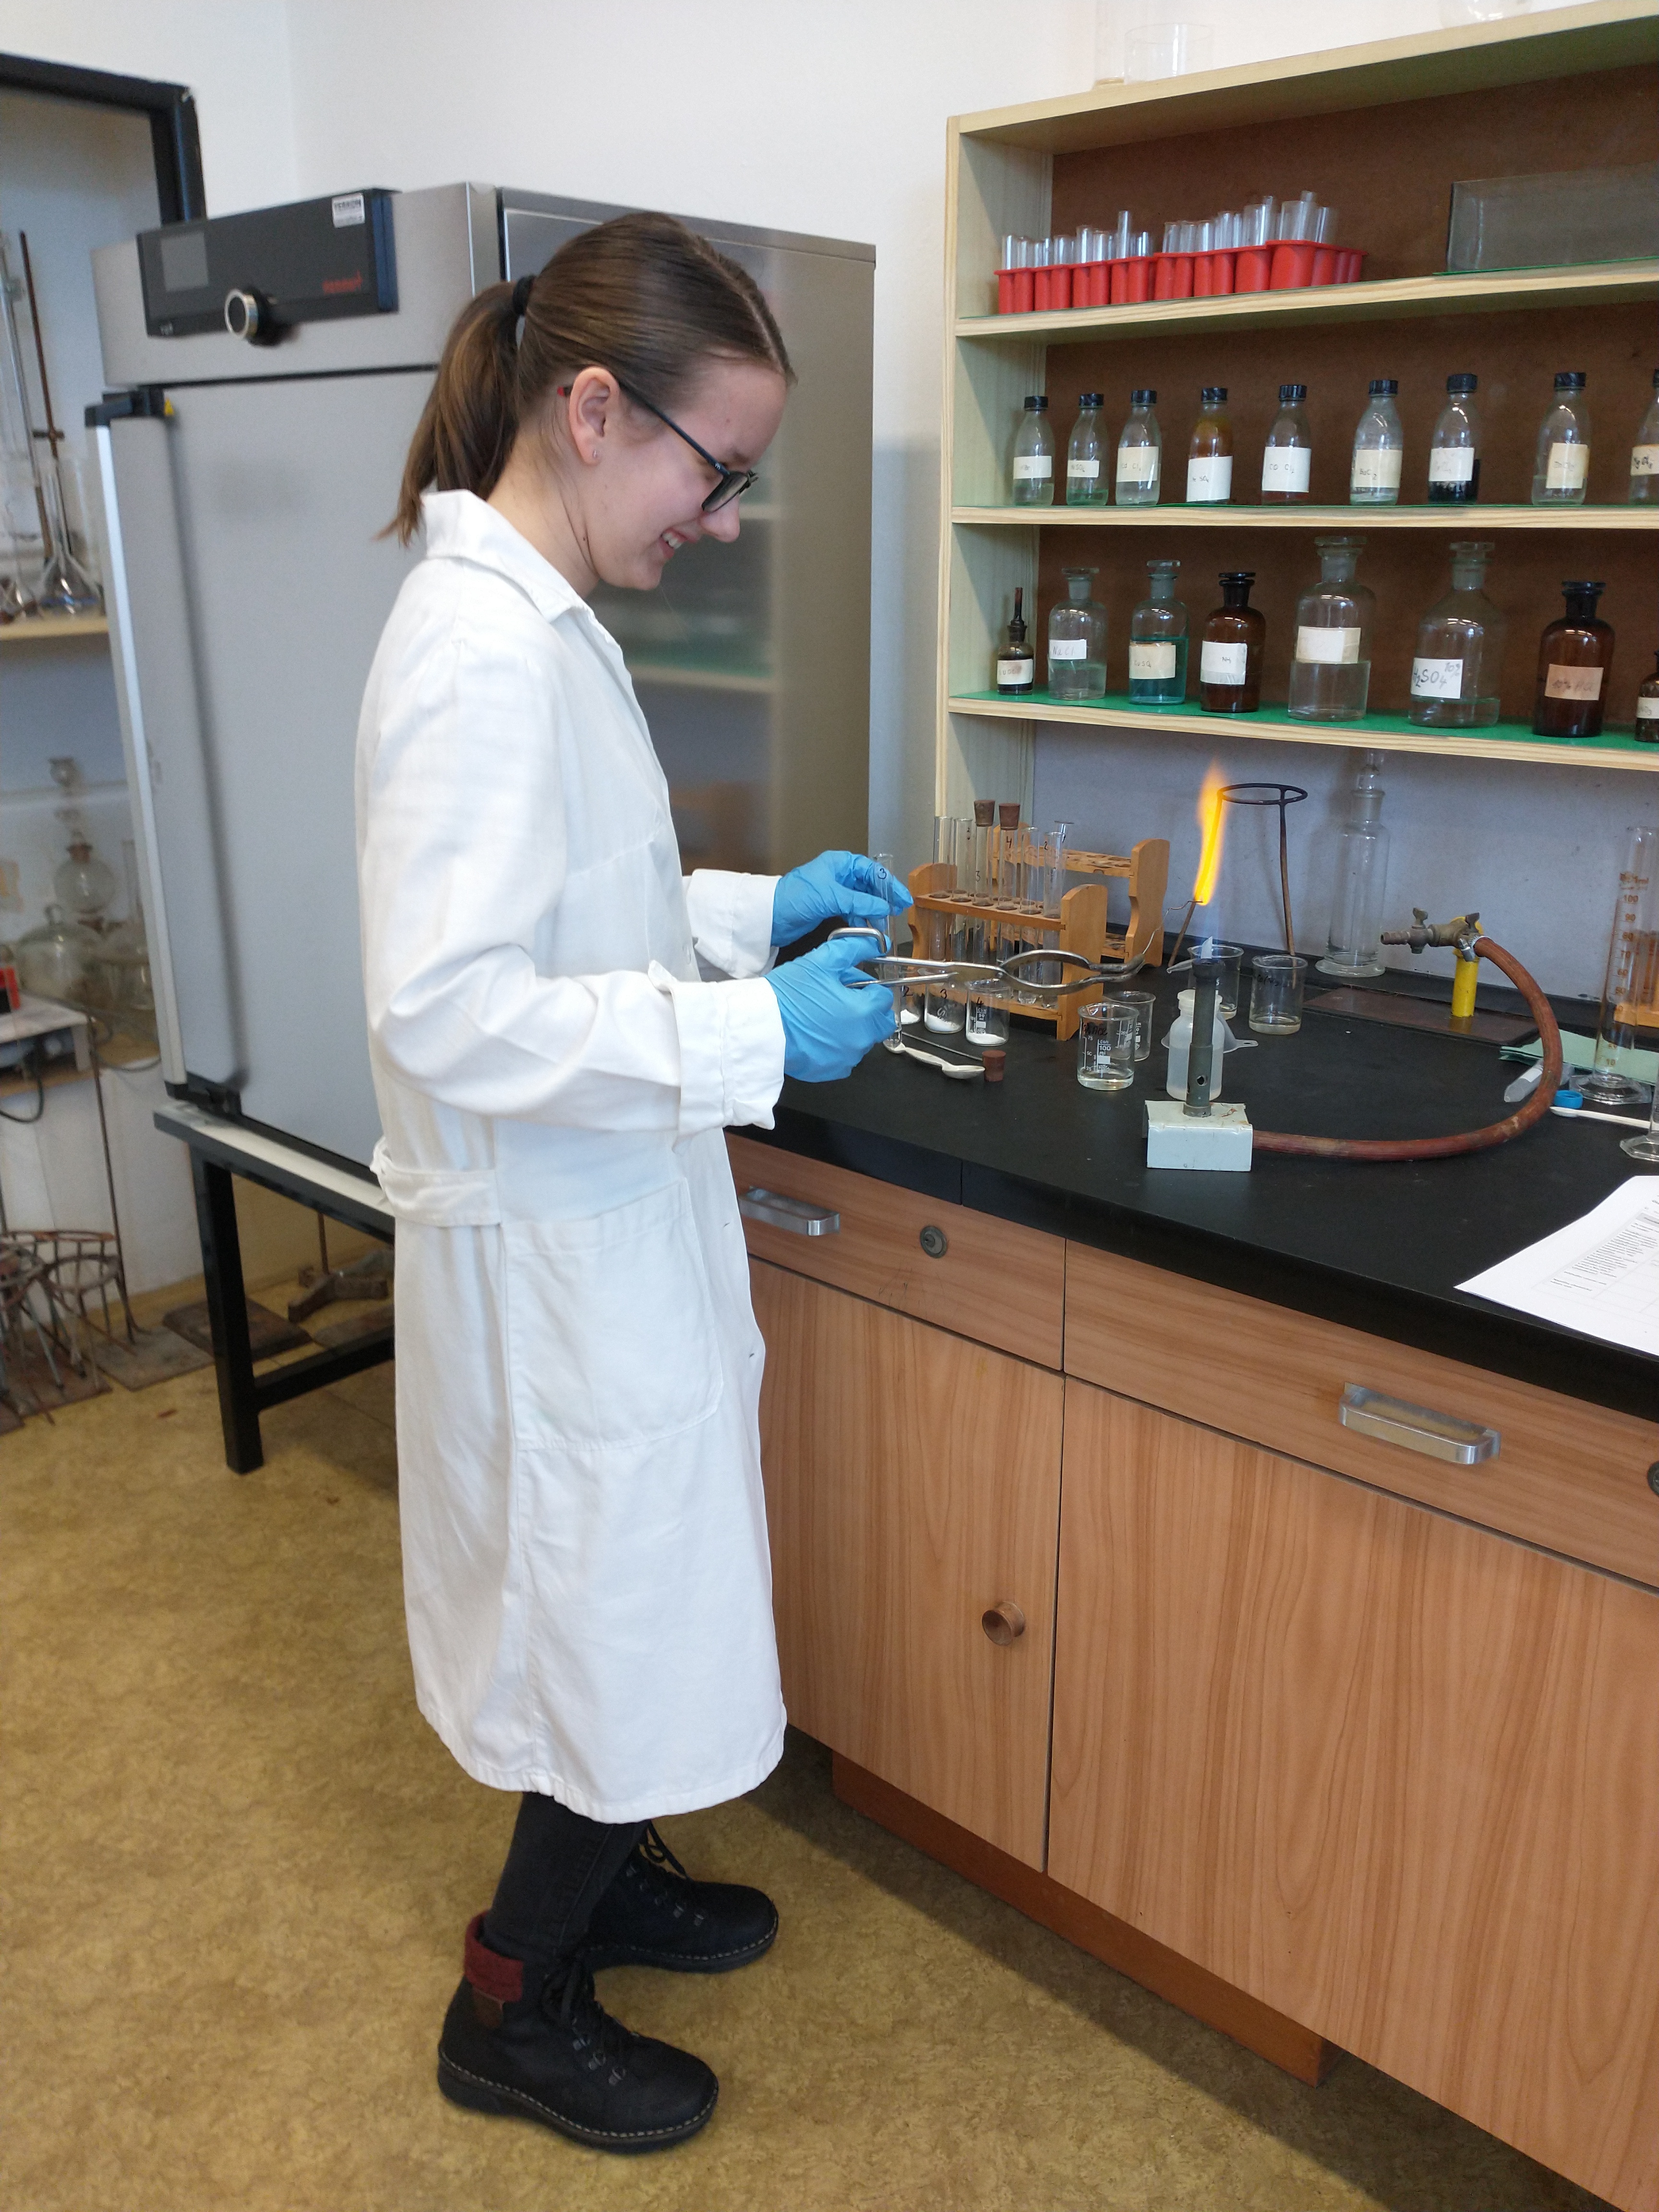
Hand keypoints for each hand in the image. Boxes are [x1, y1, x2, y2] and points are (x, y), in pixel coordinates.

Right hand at [764, 936, 894, 1081]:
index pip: (884, 998)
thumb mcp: (820, 962)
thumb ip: (852, 949)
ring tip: (826, 1017)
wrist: (760, 1028)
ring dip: (855, 1029)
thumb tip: (874, 944)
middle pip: (882, 1023)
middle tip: (845, 1001)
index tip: (853, 987)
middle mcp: (861, 1038)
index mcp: (862, 1011)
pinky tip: (819, 1035)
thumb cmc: (788, 995)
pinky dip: (839, 1047)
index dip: (870, 989)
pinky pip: (846, 1057)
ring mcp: (847, 1058)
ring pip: (864, 1041)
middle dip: (870, 1011)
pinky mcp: (832, 1071)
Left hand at [771, 850, 910, 947]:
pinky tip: (867, 927)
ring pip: (861, 899)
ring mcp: (834, 891)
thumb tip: (883, 906)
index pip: (871, 871)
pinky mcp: (829, 906)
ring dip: (872, 911)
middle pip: (868, 885)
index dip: (889, 884)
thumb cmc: (793, 897)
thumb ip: (860, 901)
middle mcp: (838, 875)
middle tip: (898, 910)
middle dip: (883, 899)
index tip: (901, 897)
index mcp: (839, 863)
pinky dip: (860, 918)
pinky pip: (852, 910)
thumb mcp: (832, 897)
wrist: (770, 915)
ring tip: (882, 924)